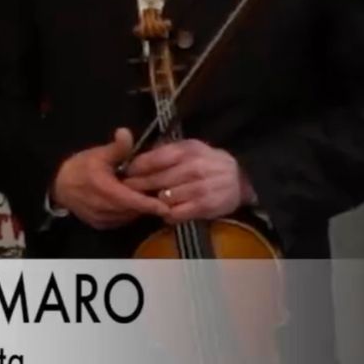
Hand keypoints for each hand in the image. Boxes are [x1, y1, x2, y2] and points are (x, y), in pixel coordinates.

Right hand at [50, 128, 165, 229]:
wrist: (58, 185)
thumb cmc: (80, 167)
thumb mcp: (98, 153)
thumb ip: (117, 147)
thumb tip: (126, 132)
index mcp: (105, 189)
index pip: (132, 200)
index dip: (150, 205)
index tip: (166, 207)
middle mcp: (103, 207)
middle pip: (133, 210)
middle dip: (146, 205)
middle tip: (159, 196)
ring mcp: (101, 218)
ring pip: (127, 217)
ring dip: (137, 210)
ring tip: (145, 198)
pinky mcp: (99, 224)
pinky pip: (120, 221)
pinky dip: (127, 214)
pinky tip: (129, 203)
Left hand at [119, 140, 249, 224]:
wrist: (237, 179)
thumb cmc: (205, 162)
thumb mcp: (188, 149)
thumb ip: (164, 151)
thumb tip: (136, 156)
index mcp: (189, 150)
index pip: (157, 158)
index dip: (138, 166)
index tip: (126, 172)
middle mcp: (196, 167)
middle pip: (159, 179)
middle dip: (140, 185)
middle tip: (128, 190)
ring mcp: (202, 187)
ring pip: (167, 197)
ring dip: (153, 201)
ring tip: (144, 202)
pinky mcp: (207, 206)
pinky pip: (178, 213)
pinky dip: (168, 214)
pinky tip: (164, 212)